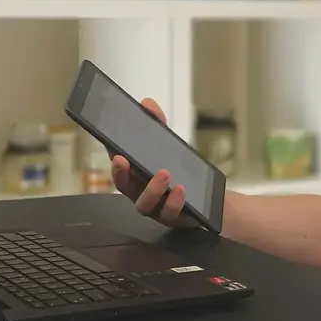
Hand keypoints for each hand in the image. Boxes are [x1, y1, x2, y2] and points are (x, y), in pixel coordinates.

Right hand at [106, 97, 195, 228]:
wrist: (208, 199)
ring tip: (164, 173)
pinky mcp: (173, 217)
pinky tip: (181, 189)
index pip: (119, 165)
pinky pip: (169, 214)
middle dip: (120, 174)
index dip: (112, 157)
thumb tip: (147, 103)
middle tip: (122, 159)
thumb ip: (158, 125)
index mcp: (136, 174)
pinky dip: (173, 201)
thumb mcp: (170, 146)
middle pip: (123, 186)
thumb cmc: (180, 171)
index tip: (112, 148)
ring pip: (144, 205)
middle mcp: (140, 192)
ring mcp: (156, 207)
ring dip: (152, 189)